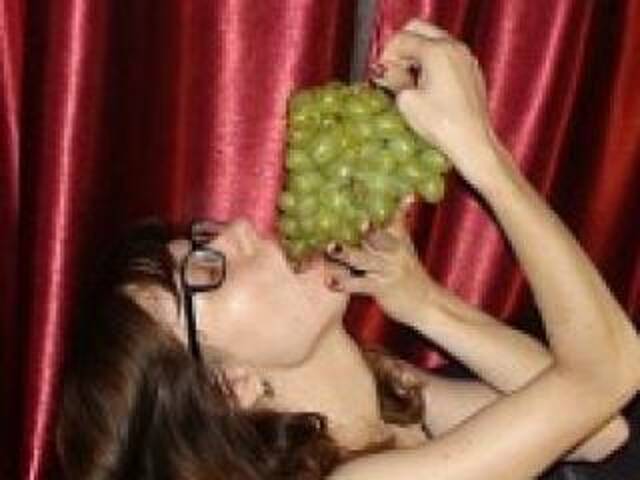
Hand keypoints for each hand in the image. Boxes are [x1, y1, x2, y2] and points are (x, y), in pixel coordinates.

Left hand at [324, 199, 433, 324]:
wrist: (428, 303)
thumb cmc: (411, 271)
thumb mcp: (406, 243)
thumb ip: (400, 219)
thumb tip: (409, 194)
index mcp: (398, 239)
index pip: (389, 218)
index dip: (376, 206)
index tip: (360, 189)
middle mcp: (393, 253)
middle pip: (377, 237)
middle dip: (364, 228)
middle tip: (346, 216)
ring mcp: (387, 271)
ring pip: (364, 260)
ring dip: (347, 253)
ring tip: (330, 247)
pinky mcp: (381, 289)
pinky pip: (360, 285)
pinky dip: (344, 283)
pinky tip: (329, 281)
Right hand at [375, 19, 502, 187]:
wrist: (472, 142)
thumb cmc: (440, 124)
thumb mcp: (407, 102)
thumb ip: (394, 79)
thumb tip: (385, 72)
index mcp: (436, 51)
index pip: (402, 38)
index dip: (386, 55)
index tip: (381, 74)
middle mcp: (454, 47)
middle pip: (419, 29)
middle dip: (402, 47)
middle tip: (393, 70)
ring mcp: (466, 57)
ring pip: (435, 40)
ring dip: (417, 53)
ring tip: (408, 80)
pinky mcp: (471, 70)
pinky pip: (447, 54)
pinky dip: (433, 62)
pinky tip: (426, 85)